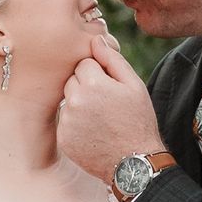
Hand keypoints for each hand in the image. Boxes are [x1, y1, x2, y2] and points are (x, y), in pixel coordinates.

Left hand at [58, 41, 163, 181]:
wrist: (134, 162)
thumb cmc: (138, 121)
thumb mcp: (134, 85)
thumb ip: (112, 59)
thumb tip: (96, 39)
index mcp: (93, 83)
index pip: (84, 63)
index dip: (100, 74)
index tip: (111, 89)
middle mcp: (75, 100)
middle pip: (72, 80)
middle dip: (86, 87)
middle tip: (107, 105)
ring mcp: (67, 121)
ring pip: (68, 100)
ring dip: (80, 105)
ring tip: (102, 120)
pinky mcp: (63, 137)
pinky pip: (66, 121)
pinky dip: (76, 124)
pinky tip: (94, 132)